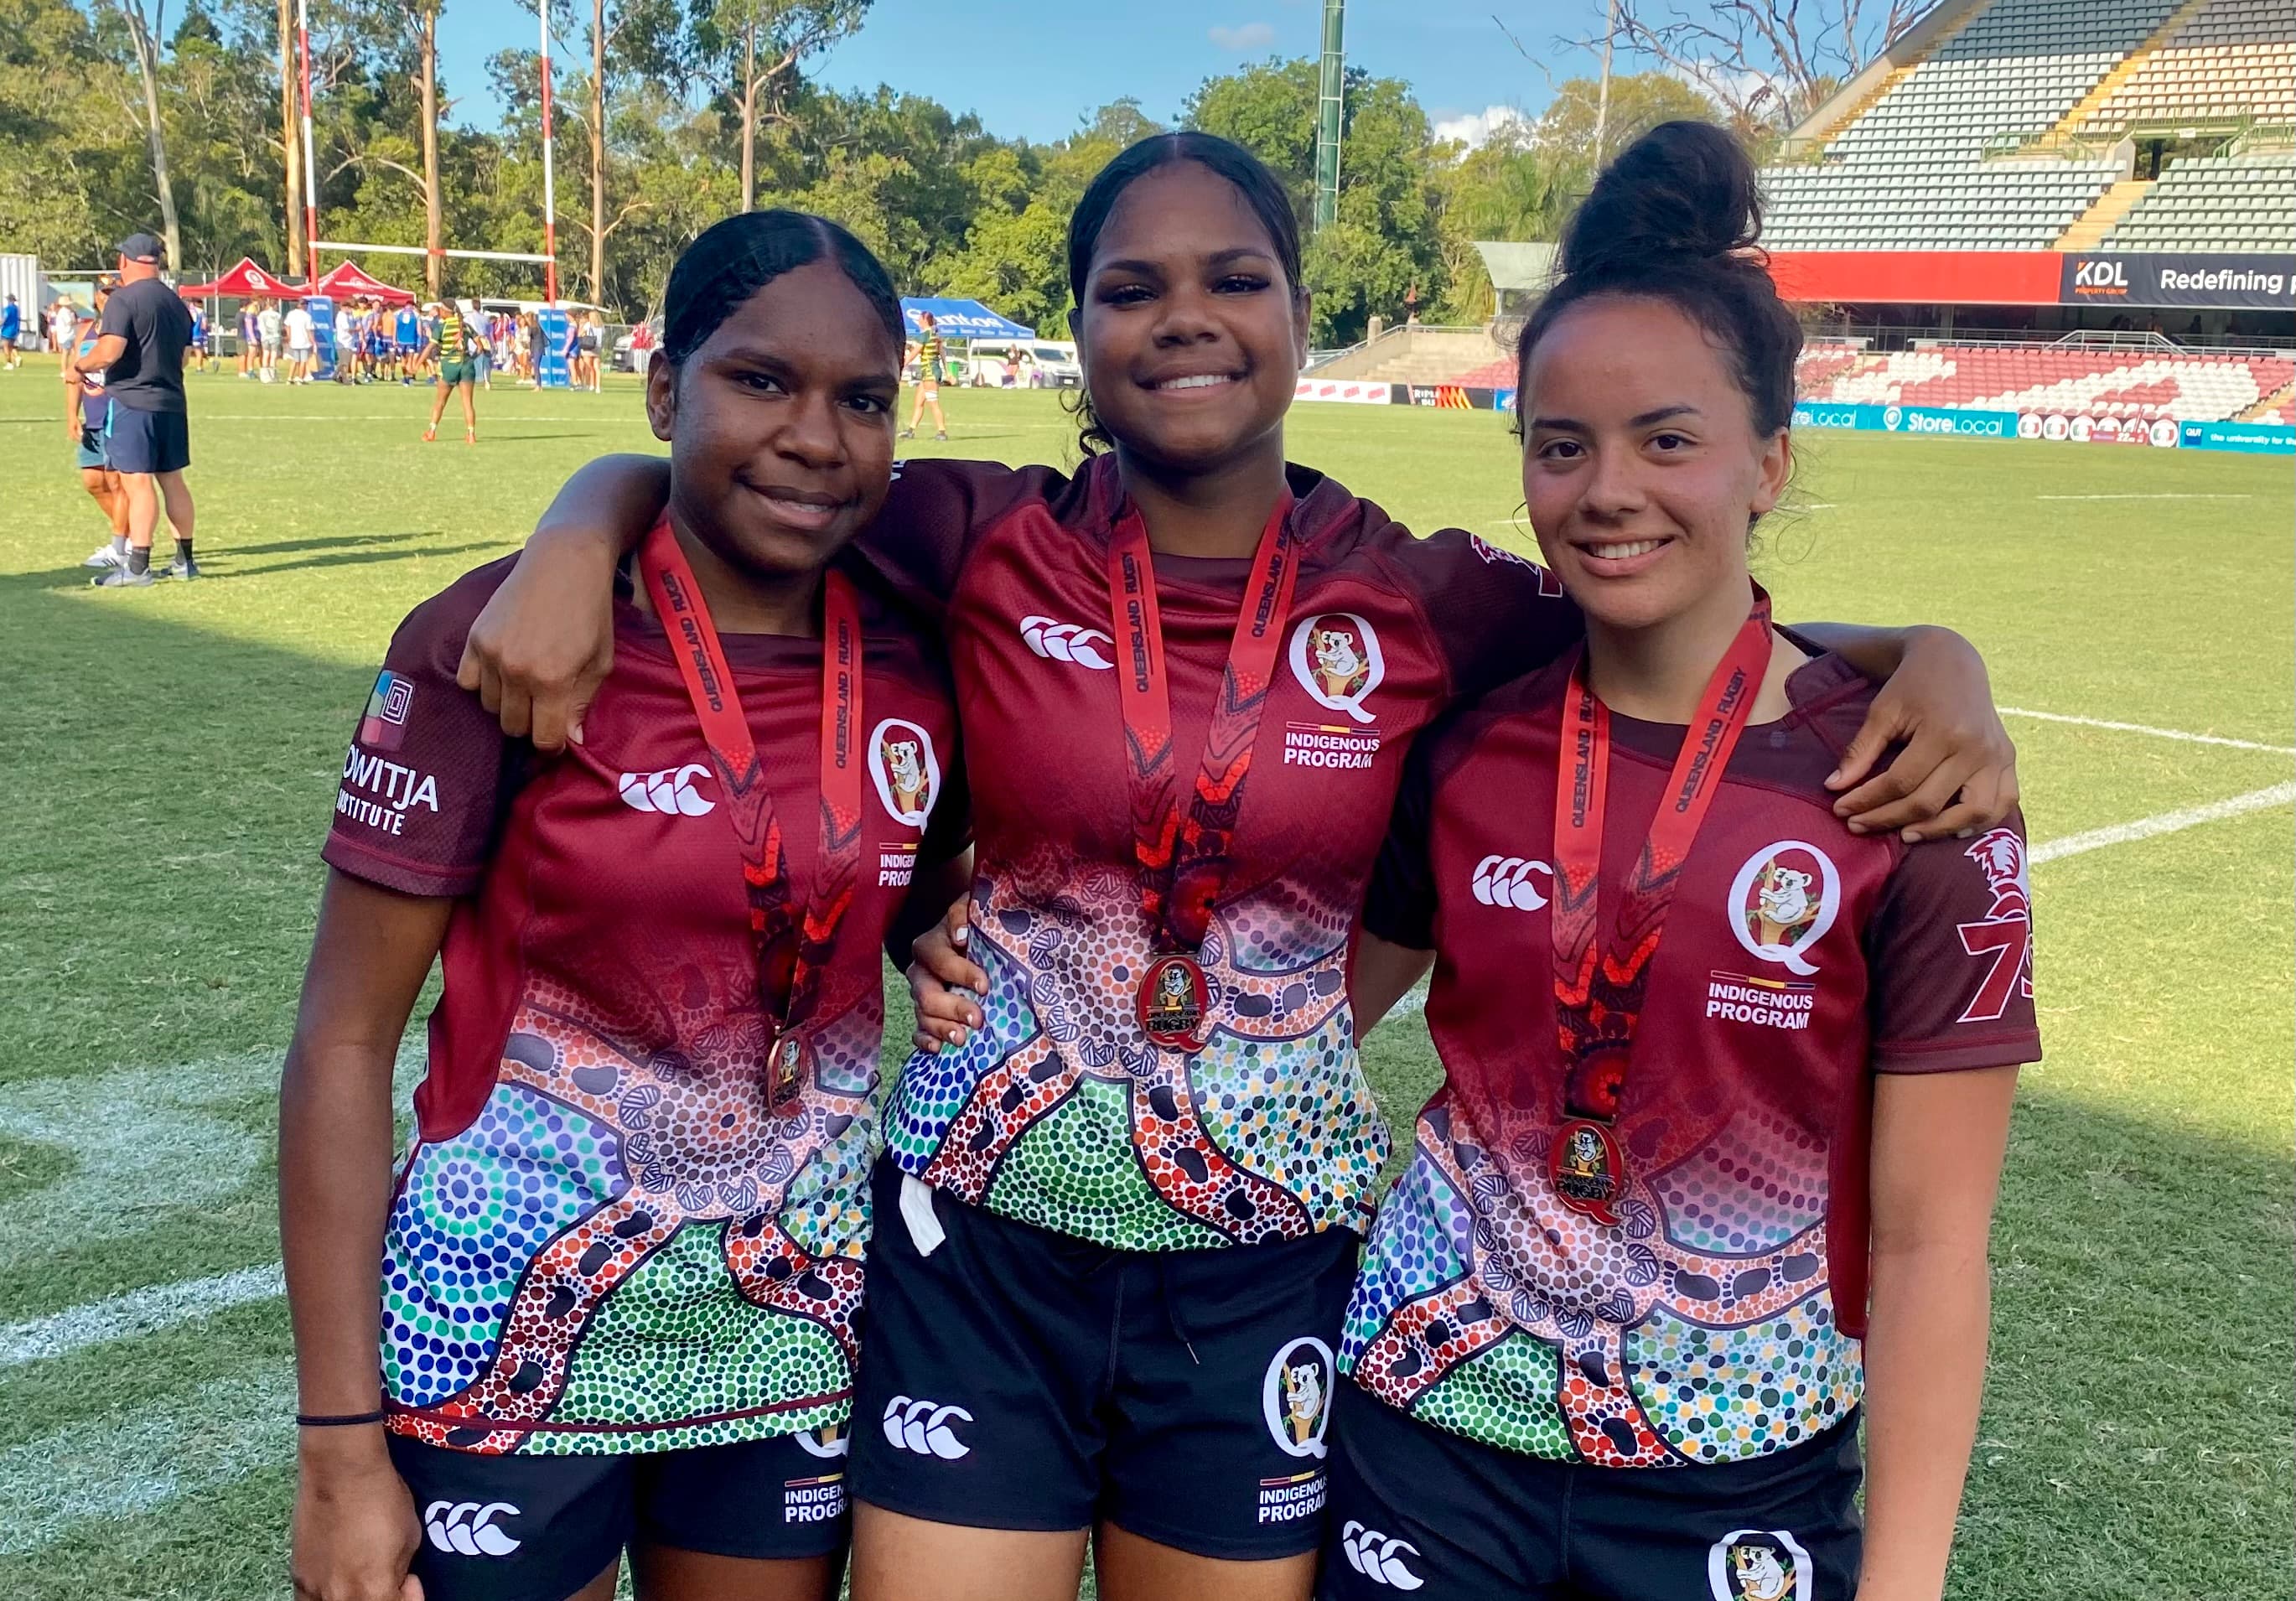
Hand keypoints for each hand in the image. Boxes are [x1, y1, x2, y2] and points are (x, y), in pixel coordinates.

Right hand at [290, 1430, 424, 1600]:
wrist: (340, 1472)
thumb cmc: (384, 1499)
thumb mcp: (410, 1538)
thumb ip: (400, 1572)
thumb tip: (397, 1583)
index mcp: (373, 1592)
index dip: (409, 1598)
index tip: (411, 1582)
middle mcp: (339, 1599)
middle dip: (382, 1596)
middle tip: (391, 1579)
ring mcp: (313, 1591)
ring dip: (355, 1597)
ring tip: (364, 1577)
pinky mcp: (297, 1577)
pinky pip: (313, 1600)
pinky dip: (330, 1595)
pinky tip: (342, 1575)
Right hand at [455, 539, 617, 751]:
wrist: (564, 562)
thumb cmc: (590, 613)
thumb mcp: (601, 662)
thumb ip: (583, 703)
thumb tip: (571, 739)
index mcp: (552, 681)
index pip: (543, 738)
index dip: (552, 744)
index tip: (557, 737)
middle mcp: (517, 671)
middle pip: (513, 726)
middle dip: (530, 724)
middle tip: (543, 707)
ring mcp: (492, 654)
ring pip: (489, 706)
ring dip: (506, 703)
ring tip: (525, 684)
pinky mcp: (475, 638)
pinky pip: (467, 682)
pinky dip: (482, 683)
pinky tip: (501, 671)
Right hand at [907, 895, 986, 1052]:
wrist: (968, 940)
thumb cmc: (974, 927)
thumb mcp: (971, 909)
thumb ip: (963, 912)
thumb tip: (961, 934)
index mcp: (928, 946)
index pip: (940, 961)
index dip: (961, 973)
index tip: (985, 985)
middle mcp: (920, 972)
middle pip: (927, 994)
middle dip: (952, 1008)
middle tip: (977, 1019)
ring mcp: (920, 995)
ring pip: (923, 1015)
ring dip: (942, 1029)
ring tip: (962, 1039)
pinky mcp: (925, 1014)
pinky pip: (918, 1031)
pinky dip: (926, 1041)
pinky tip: (938, 1049)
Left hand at [1828, 627, 2018, 842]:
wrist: (1953, 659)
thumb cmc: (1912, 685)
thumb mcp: (1882, 711)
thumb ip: (1860, 751)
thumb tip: (1834, 788)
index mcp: (1944, 732)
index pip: (1900, 783)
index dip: (1867, 802)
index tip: (1841, 810)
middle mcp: (1977, 748)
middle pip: (1930, 802)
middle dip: (1888, 819)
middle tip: (1859, 825)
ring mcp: (1998, 756)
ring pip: (1974, 813)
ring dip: (1937, 831)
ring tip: (1904, 834)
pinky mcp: (2008, 759)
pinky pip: (2003, 803)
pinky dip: (1980, 822)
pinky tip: (1951, 828)